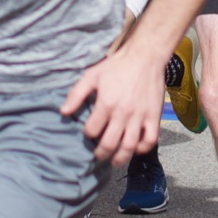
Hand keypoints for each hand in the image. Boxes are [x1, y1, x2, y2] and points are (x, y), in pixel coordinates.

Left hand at [63, 42, 163, 165]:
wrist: (145, 57)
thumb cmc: (117, 66)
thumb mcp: (92, 75)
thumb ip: (76, 94)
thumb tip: (63, 112)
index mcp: (106, 104)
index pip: (92, 130)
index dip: (87, 134)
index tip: (88, 133)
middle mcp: (123, 114)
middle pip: (109, 144)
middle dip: (100, 153)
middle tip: (98, 155)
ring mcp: (139, 117)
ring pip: (129, 147)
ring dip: (120, 158)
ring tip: (114, 160)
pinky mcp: (154, 117)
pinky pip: (150, 140)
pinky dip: (142, 148)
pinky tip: (135, 148)